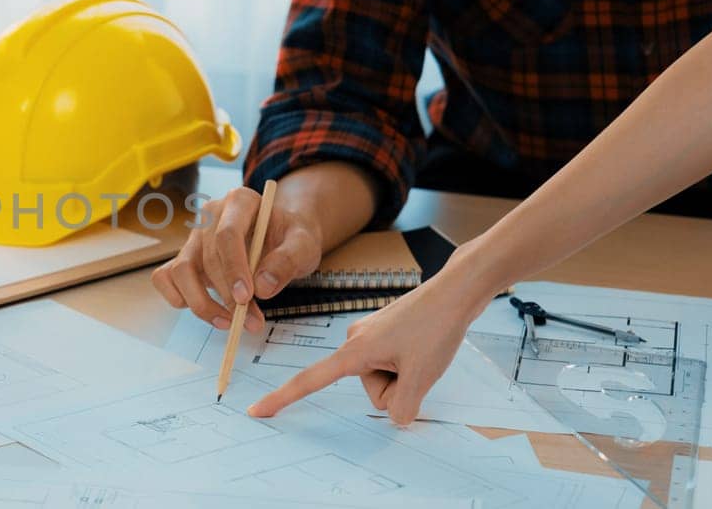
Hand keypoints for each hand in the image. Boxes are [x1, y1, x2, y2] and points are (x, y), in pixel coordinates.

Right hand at [150, 186, 324, 332]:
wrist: (282, 238)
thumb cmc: (290, 238)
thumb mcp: (304, 245)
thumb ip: (288, 261)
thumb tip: (262, 287)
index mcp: (239, 201)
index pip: (226, 234)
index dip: (233, 268)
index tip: (246, 297)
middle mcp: (210, 216)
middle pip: (206, 258)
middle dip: (225, 295)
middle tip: (248, 321)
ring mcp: (194, 238)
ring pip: (181, 271)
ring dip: (201, 303)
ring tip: (229, 322)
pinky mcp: (185, 259)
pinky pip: (166, 279)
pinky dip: (179, 298)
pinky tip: (209, 311)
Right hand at [245, 271, 495, 424]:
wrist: (455, 292)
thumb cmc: (435, 328)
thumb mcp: (422, 377)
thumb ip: (404, 408)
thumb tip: (398, 418)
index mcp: (353, 351)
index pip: (309, 381)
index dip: (281, 399)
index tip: (256, 412)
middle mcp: (354, 341)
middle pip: (370, 390)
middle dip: (396, 387)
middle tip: (420, 363)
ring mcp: (368, 336)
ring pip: (383, 379)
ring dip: (405, 375)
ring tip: (424, 352)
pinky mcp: (383, 333)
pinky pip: (390, 364)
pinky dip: (407, 365)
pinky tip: (423, 346)